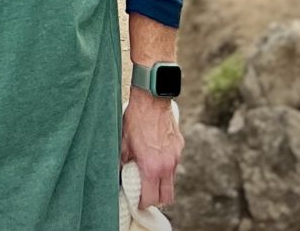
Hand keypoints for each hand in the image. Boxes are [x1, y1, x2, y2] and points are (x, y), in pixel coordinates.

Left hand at [120, 93, 182, 208]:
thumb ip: (124, 163)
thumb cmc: (135, 118)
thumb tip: (120, 174)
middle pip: (167, 197)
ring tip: (149, 173)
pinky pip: (174, 163)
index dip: (143, 202)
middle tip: (145, 192)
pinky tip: (156, 155)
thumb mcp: (123, 142)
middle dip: (157, 198)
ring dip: (162, 182)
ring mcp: (175, 156)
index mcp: (152, 167)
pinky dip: (166, 166)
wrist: (151, 97)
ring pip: (172, 181)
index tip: (137, 200)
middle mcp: (167, 165)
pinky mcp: (179, 146)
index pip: (151, 198)